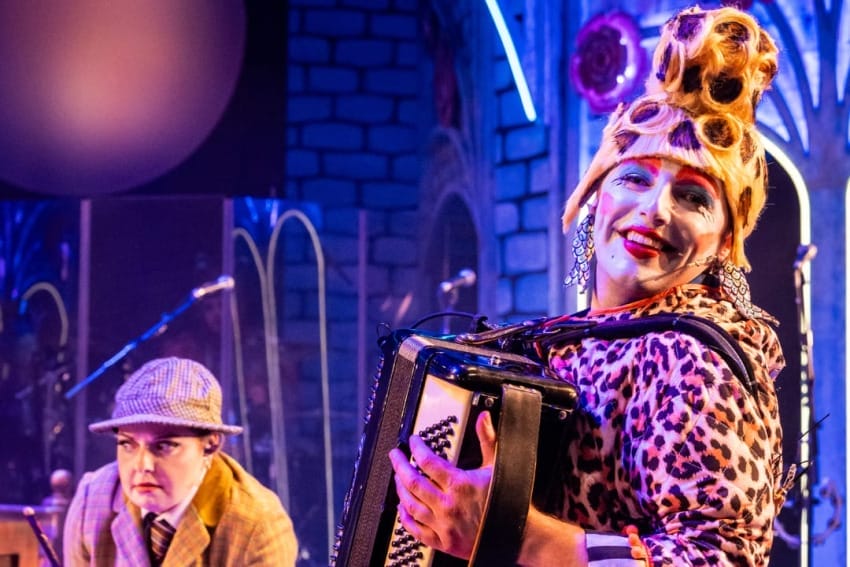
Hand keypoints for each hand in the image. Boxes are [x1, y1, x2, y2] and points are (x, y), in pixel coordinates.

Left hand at [388, 411, 496, 558]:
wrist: (516, 534)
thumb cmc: (506, 500)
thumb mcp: (497, 466)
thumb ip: (487, 439)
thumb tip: (483, 418)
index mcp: (459, 485)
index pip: (428, 462)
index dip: (416, 448)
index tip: (413, 442)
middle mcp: (448, 505)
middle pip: (413, 482)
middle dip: (400, 466)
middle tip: (395, 455)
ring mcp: (443, 525)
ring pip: (411, 505)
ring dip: (400, 489)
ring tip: (397, 478)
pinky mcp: (443, 542)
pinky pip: (416, 530)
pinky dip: (405, 518)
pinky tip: (402, 508)